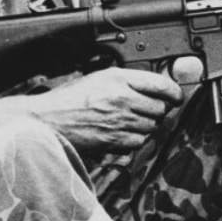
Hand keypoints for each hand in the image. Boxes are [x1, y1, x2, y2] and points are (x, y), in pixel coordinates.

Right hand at [22, 67, 181, 152]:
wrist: (45, 121)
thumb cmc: (69, 100)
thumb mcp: (99, 78)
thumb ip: (128, 81)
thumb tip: (156, 88)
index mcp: (118, 78)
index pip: (161, 84)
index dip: (173, 92)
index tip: (175, 96)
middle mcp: (121, 98)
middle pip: (160, 108)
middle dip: (157, 110)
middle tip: (145, 110)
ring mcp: (119, 121)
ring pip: (152, 127)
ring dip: (145, 126)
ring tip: (127, 122)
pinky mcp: (114, 140)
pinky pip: (139, 142)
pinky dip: (134, 140)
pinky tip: (120, 133)